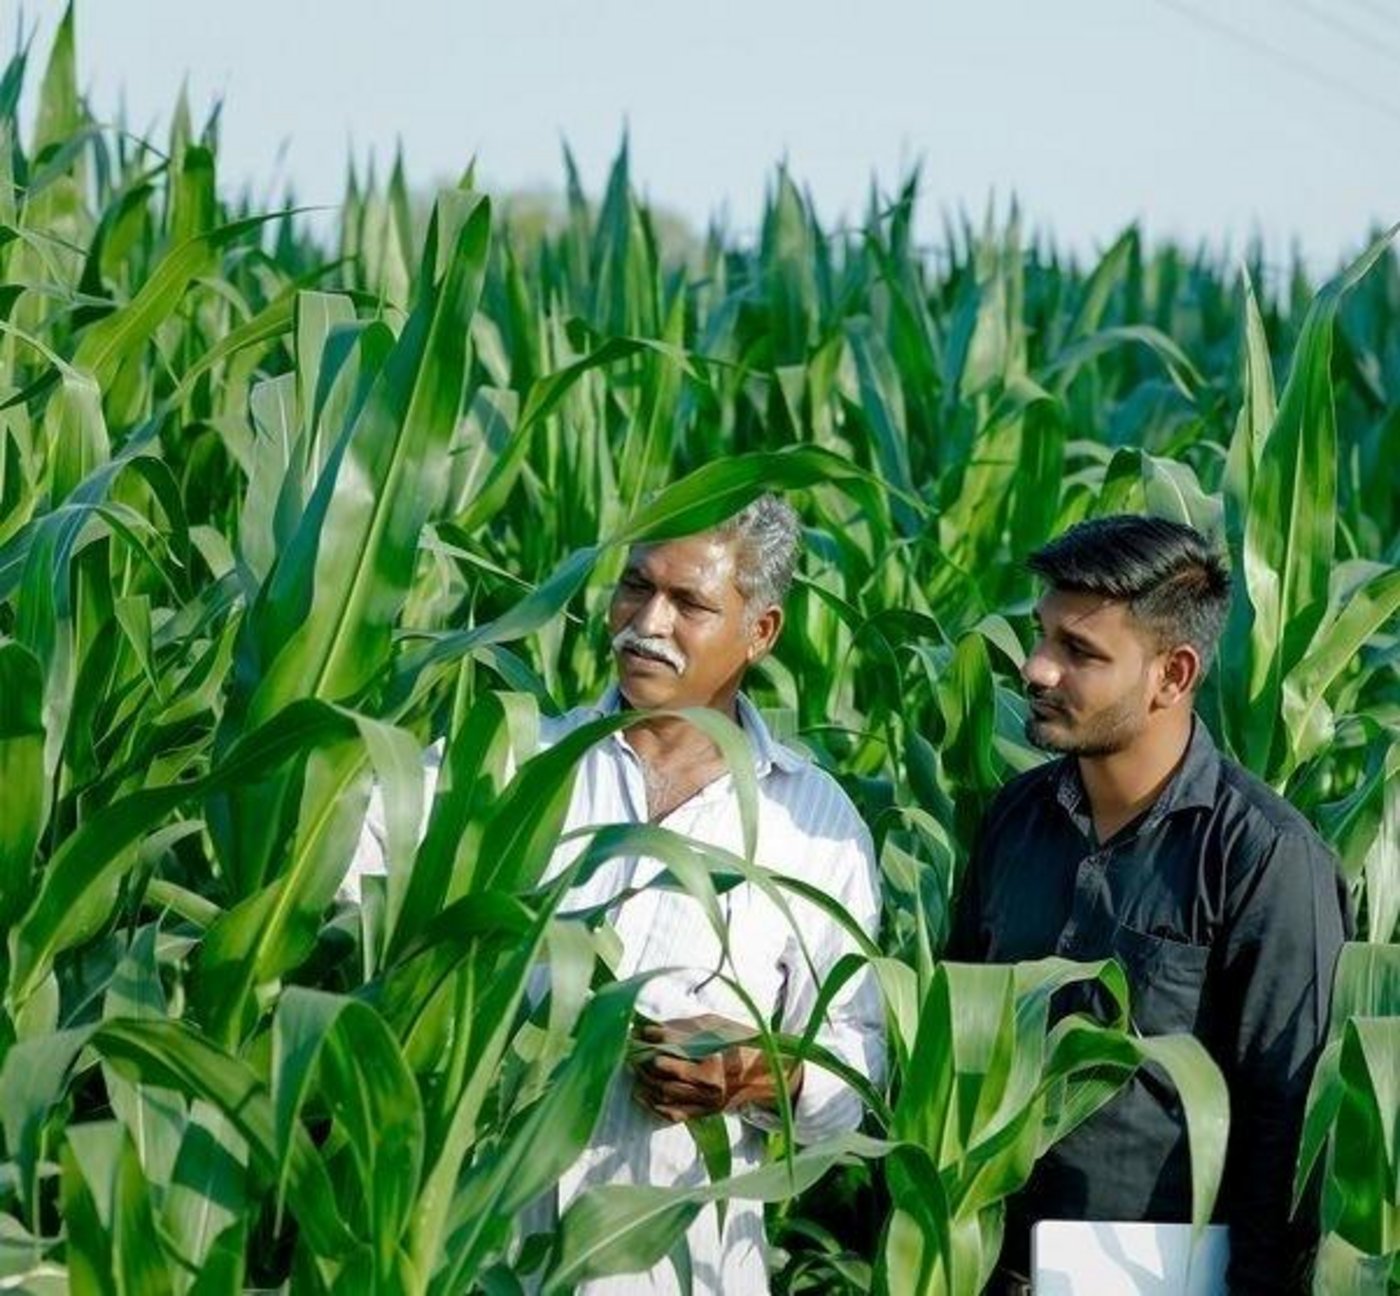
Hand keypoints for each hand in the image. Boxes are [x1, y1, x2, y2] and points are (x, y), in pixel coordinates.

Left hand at [629, 1013, 802, 1123]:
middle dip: (645, 1063)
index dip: (656, 1042)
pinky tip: (643, 1095)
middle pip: (667, 1077)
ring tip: (635, 1069)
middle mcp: (710, 1086)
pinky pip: (675, 1114)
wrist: (770, 1078)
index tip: (641, 1033)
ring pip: (667, 1096)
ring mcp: (707, 1102)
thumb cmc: (746, 1046)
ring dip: (646, 1083)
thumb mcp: (722, 1029)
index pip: (676, 1053)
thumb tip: (657, 1028)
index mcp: (716, 1063)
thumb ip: (690, 1028)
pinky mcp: (706, 1112)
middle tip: (632, 1051)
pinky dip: (656, 1106)